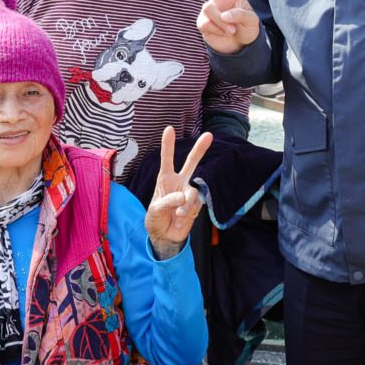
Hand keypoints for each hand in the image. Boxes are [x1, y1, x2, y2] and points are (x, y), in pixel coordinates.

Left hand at [145, 126, 212, 258]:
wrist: (164, 236)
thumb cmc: (156, 218)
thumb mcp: (155, 209)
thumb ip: (167, 201)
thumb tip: (183, 197)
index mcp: (165, 179)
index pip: (167, 159)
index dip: (168, 145)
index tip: (169, 129)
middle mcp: (179, 183)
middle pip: (191, 163)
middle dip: (200, 149)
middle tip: (209, 135)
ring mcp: (189, 194)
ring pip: (194, 190)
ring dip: (186, 202)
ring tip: (178, 213)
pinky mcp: (196, 206)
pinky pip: (195, 205)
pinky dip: (187, 213)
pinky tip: (180, 219)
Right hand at [194, 0, 259, 54]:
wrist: (239, 47)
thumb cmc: (247, 29)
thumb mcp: (251, 21)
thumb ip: (240, 14)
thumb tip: (224, 14)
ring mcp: (209, 9)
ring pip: (209, 8)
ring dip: (222, 21)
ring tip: (231, 29)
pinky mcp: (202, 22)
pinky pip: (207, 23)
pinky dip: (218, 30)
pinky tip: (223, 33)